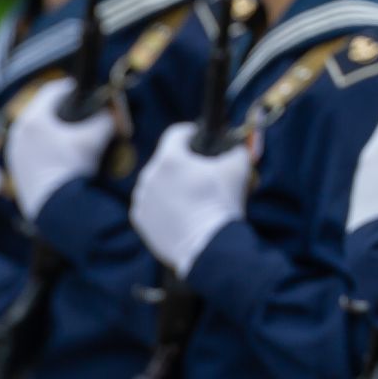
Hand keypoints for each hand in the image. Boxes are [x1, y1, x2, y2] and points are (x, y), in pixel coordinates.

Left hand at [4, 76, 114, 220]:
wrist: (56, 207)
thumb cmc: (74, 168)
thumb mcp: (96, 138)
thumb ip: (107, 118)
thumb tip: (114, 109)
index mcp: (33, 119)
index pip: (52, 90)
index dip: (72, 87)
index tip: (85, 90)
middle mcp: (17, 132)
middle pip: (43, 111)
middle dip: (63, 110)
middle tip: (82, 112)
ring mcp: (14, 152)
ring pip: (36, 131)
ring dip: (53, 129)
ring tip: (73, 136)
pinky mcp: (15, 169)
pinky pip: (31, 149)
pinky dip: (46, 147)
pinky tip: (62, 155)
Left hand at [130, 123, 249, 277]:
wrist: (208, 246)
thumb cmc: (222, 203)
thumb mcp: (237, 169)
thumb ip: (235, 150)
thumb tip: (235, 147)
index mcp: (169, 158)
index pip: (176, 134)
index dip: (191, 132)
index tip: (200, 137)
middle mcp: (149, 175)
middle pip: (166, 160)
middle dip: (182, 163)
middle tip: (201, 174)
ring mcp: (142, 198)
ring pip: (156, 182)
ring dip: (170, 184)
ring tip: (191, 197)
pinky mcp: (140, 218)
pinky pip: (151, 204)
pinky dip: (163, 205)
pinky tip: (181, 213)